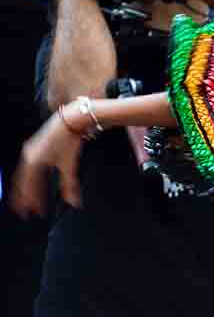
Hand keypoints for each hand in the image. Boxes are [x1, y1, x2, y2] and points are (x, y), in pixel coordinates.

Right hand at [12, 102, 87, 216]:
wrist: (72, 118)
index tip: (35, 213)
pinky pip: (27, 167)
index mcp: (34, 162)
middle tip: (25, 211)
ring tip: (28, 201)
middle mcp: (28, 156)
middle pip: (21, 182)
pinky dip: (28, 178)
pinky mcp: (34, 147)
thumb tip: (73, 202)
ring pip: (22, 175)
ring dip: (25, 189)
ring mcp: (30, 151)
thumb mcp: (70, 165)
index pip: (29, 188)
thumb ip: (69, 185)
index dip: (32, 202)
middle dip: (23, 198)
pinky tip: (33, 183)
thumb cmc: (70, 139)